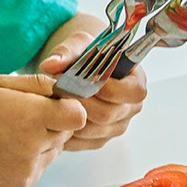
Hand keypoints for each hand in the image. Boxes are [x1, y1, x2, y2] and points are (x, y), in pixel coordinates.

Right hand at [0, 75, 87, 186]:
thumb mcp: (2, 82)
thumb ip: (39, 84)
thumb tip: (67, 90)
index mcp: (31, 117)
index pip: (78, 116)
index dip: (68, 107)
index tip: (53, 104)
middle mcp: (33, 147)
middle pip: (66, 133)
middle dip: (53, 123)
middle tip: (23, 117)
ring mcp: (27, 170)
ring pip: (53, 151)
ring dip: (41, 142)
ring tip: (9, 134)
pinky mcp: (20, 185)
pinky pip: (38, 167)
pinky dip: (28, 158)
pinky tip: (4, 149)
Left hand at [38, 29, 147, 148]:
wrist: (80, 70)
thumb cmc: (88, 55)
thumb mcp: (79, 44)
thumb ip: (67, 51)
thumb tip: (51, 64)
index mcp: (135, 82)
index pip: (134, 92)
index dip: (111, 88)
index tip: (89, 79)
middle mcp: (129, 108)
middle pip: (109, 114)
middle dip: (82, 102)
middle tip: (61, 88)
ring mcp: (115, 126)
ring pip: (93, 130)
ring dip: (72, 116)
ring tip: (55, 99)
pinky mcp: (99, 139)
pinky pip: (82, 142)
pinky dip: (67, 130)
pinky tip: (55, 115)